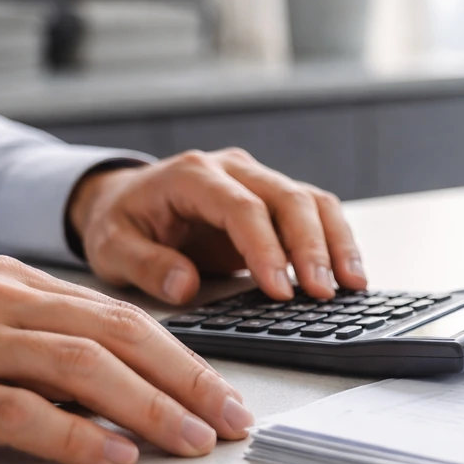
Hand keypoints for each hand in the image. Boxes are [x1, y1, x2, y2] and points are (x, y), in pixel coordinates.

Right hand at [0, 256, 254, 463]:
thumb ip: (52, 336)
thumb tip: (134, 377)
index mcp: (19, 282)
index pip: (123, 316)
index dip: (184, 357)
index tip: (224, 393)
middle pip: (119, 335)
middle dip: (187, 379)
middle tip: (230, 418)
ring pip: (82, 367)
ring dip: (149, 408)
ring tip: (191, 440)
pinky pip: (20, 412)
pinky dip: (76, 435)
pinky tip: (115, 456)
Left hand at [68, 148, 368, 304]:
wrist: (125, 200)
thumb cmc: (121, 222)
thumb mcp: (112, 248)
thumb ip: (146, 265)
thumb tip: (185, 286)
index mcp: (192, 175)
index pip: (241, 207)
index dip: (266, 248)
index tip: (279, 289)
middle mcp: (233, 170)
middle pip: (288, 199)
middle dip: (312, 248)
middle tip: (323, 293)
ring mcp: (258, 181)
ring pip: (313, 201)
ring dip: (336, 243)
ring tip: (352, 285)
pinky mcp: (274, 201)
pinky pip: (316, 214)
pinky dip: (337, 242)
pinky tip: (349, 274)